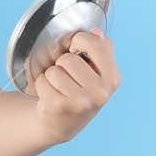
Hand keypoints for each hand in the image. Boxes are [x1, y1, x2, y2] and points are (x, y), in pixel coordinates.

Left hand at [35, 27, 119, 141]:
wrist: (63, 123)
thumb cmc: (79, 92)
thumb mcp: (95, 72)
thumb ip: (100, 49)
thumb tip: (96, 32)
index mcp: (112, 78)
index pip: (96, 44)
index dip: (80, 41)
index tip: (75, 49)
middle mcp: (100, 92)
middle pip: (69, 59)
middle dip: (62, 64)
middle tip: (67, 76)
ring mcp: (81, 102)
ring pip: (54, 70)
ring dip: (51, 76)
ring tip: (58, 87)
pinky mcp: (60, 107)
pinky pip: (42, 82)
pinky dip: (42, 85)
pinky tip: (50, 95)